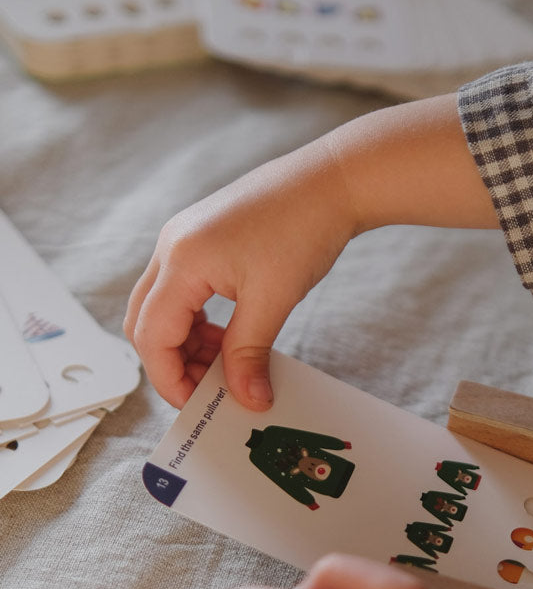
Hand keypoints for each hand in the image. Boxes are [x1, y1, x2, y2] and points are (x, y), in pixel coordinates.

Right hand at [124, 139, 356, 410]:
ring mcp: (183, 240)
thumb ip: (249, 354)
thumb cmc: (303, 230)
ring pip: (163, 307)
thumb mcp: (273, 301)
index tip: (199, 405)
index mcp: (180, 261)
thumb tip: (246, 400)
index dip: (170, 378)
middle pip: (146, 322)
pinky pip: (182, 290)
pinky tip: (229, 336)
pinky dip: (198, 320)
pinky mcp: (200, 239)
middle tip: (211, 390)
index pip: (151, 336)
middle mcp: (171, 247)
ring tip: (227, 365)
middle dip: (173, 362)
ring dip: (187, 343)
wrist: (329, 183)